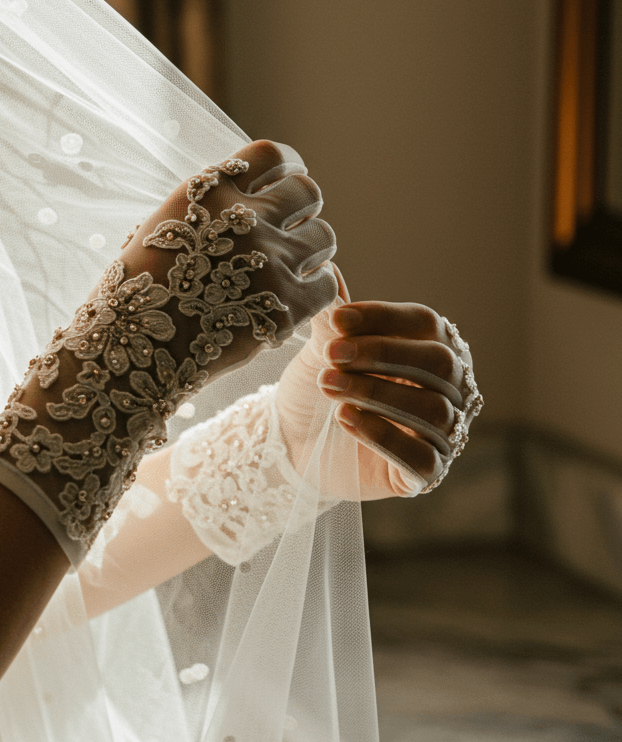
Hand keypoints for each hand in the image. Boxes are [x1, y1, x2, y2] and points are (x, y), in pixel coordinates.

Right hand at [115, 139, 338, 384]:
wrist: (129, 351)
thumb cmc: (135, 294)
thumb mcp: (161, 227)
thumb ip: (207, 207)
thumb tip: (247, 195)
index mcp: (209, 191)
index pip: (271, 155)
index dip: (286, 168)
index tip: (285, 182)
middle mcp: (244, 218)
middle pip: (307, 193)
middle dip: (302, 211)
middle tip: (291, 233)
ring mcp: (269, 261)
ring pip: (323, 238)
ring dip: (312, 251)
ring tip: (290, 271)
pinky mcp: (285, 305)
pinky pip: (327, 284)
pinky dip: (316, 291)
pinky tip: (294, 301)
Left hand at [277, 267, 481, 499]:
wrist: (291, 446)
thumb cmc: (316, 390)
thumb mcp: (322, 351)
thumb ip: (331, 318)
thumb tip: (323, 267)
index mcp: (432, 347)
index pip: (426, 323)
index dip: (384, 319)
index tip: (337, 320)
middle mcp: (451, 389)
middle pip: (437, 363)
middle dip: (383, 354)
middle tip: (333, 354)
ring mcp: (444, 434)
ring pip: (431, 410)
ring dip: (376, 393)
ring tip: (328, 385)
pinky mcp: (426, 475)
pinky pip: (421, 458)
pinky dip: (384, 436)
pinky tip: (346, 420)